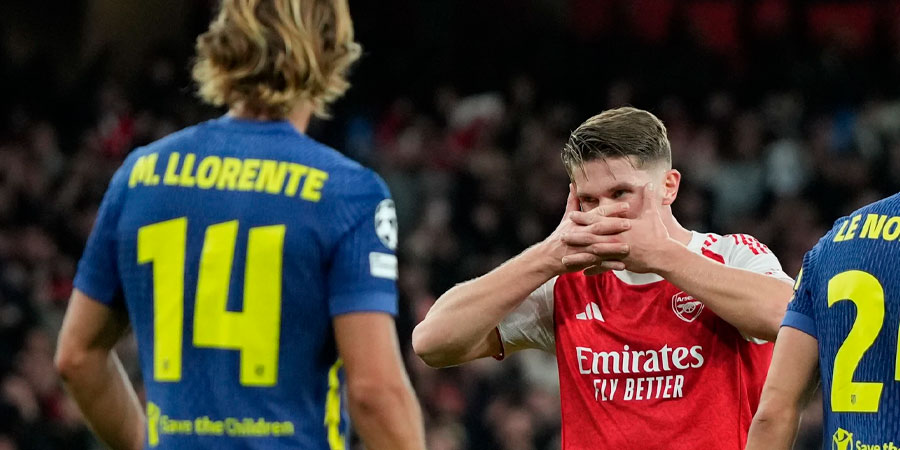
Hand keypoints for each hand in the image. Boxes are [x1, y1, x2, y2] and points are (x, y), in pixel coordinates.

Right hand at [542, 184, 629, 274]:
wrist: (547, 257)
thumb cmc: (560, 236)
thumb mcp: (566, 218)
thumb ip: (573, 201)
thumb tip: (573, 184)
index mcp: (578, 222)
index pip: (596, 213)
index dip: (611, 209)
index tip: (626, 206)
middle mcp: (579, 233)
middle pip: (598, 228)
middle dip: (613, 226)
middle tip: (629, 224)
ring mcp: (580, 248)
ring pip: (598, 247)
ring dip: (613, 248)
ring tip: (627, 247)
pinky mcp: (582, 261)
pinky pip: (597, 264)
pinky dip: (609, 265)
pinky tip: (621, 265)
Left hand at [562, 183, 676, 274]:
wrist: (665, 255)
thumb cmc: (658, 234)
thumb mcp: (653, 214)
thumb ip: (648, 199)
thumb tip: (649, 182)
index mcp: (621, 226)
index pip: (599, 221)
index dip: (584, 218)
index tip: (571, 215)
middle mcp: (616, 239)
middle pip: (592, 238)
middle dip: (576, 238)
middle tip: (561, 237)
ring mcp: (617, 253)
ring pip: (595, 255)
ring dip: (579, 257)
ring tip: (565, 259)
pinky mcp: (621, 264)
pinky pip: (604, 267)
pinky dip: (594, 270)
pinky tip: (583, 273)